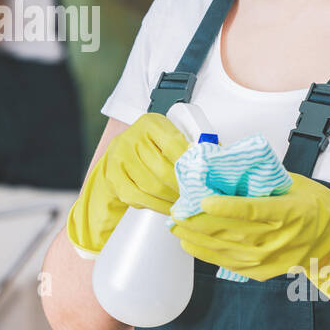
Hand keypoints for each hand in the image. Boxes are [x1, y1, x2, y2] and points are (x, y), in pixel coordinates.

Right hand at [66, 112, 188, 258]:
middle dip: (183, 187)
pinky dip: (157, 205)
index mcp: (150, 124)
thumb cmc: (152, 145)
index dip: (190, 165)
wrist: (121, 153)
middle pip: (164, 170)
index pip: (174, 145)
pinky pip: (139, 197)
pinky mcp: (114, 178)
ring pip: (152, 186)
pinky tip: (168, 206)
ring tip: (185, 203)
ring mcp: (120, 158)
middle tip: (197, 196)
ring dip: (172, 199)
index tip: (202, 177)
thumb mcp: (169, 136)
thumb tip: (216, 157)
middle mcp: (131, 138)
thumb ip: (189, 145)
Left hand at [169, 172, 329, 327]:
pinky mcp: (266, 272)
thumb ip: (261, 178)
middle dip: (200, 223)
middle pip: (233, 232)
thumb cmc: (315, 206)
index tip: (203, 200)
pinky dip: (208, 253)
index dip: (226, 207)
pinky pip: (231, 264)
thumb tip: (223, 160)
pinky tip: (191, 243)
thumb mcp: (293, 183)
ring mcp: (273, 259)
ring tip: (177, 227)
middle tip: (176, 211)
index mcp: (292, 212)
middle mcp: (281, 239)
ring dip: (198, 239)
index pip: (254, 211)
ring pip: (228, 251)